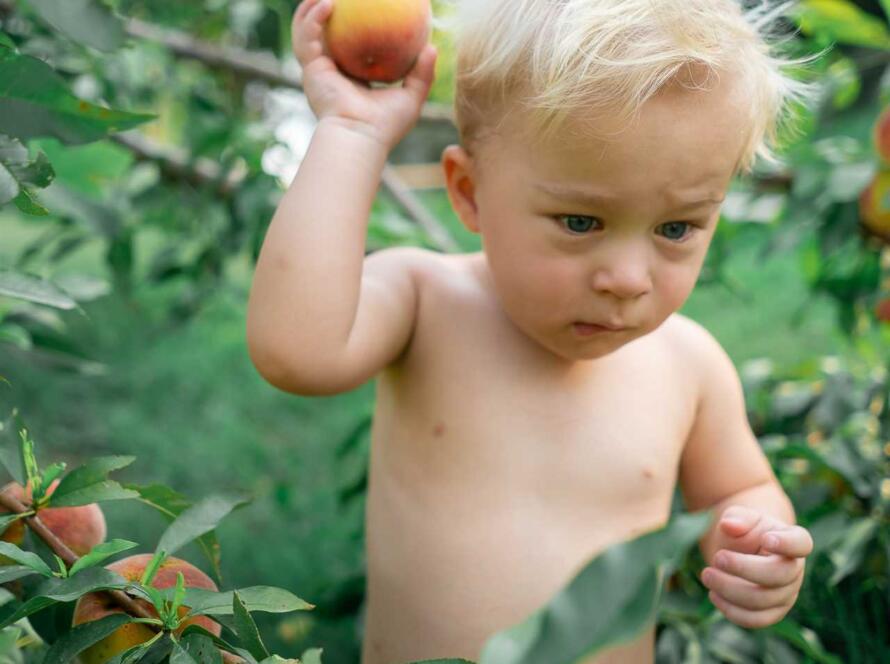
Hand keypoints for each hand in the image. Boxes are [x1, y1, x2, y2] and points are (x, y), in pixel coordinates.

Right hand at [291, 0, 437, 149]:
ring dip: (311, 9)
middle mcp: (331, 74)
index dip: (352, 28)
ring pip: (307, 32)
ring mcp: (318, 71)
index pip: (349, 48)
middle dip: (324, 13)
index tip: (364, 8)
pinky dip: (314, 18)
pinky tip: (327, 3)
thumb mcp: (411, 97)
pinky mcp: (310, 70)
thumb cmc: (386, 125)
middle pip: (324, 36)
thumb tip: (432, 47)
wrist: (361, 137)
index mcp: (351, 80)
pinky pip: (308, 37)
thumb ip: (422, 73)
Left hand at [700, 505, 812, 628]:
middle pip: (778, 576)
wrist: (740, 548)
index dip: (786, 544)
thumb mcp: (740, 516)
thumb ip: (737, 517)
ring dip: (731, 590)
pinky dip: (732, 611)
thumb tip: (729, 525)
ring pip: (764, 601)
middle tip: (716, 558)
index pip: (800, 543)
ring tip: (707, 575)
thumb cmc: (744, 529)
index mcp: (793, 540)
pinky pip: (756, 619)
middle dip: (744, 569)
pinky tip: (713, 595)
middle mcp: (795, 570)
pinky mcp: (772, 612)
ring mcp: (786, 594)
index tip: (766, 538)